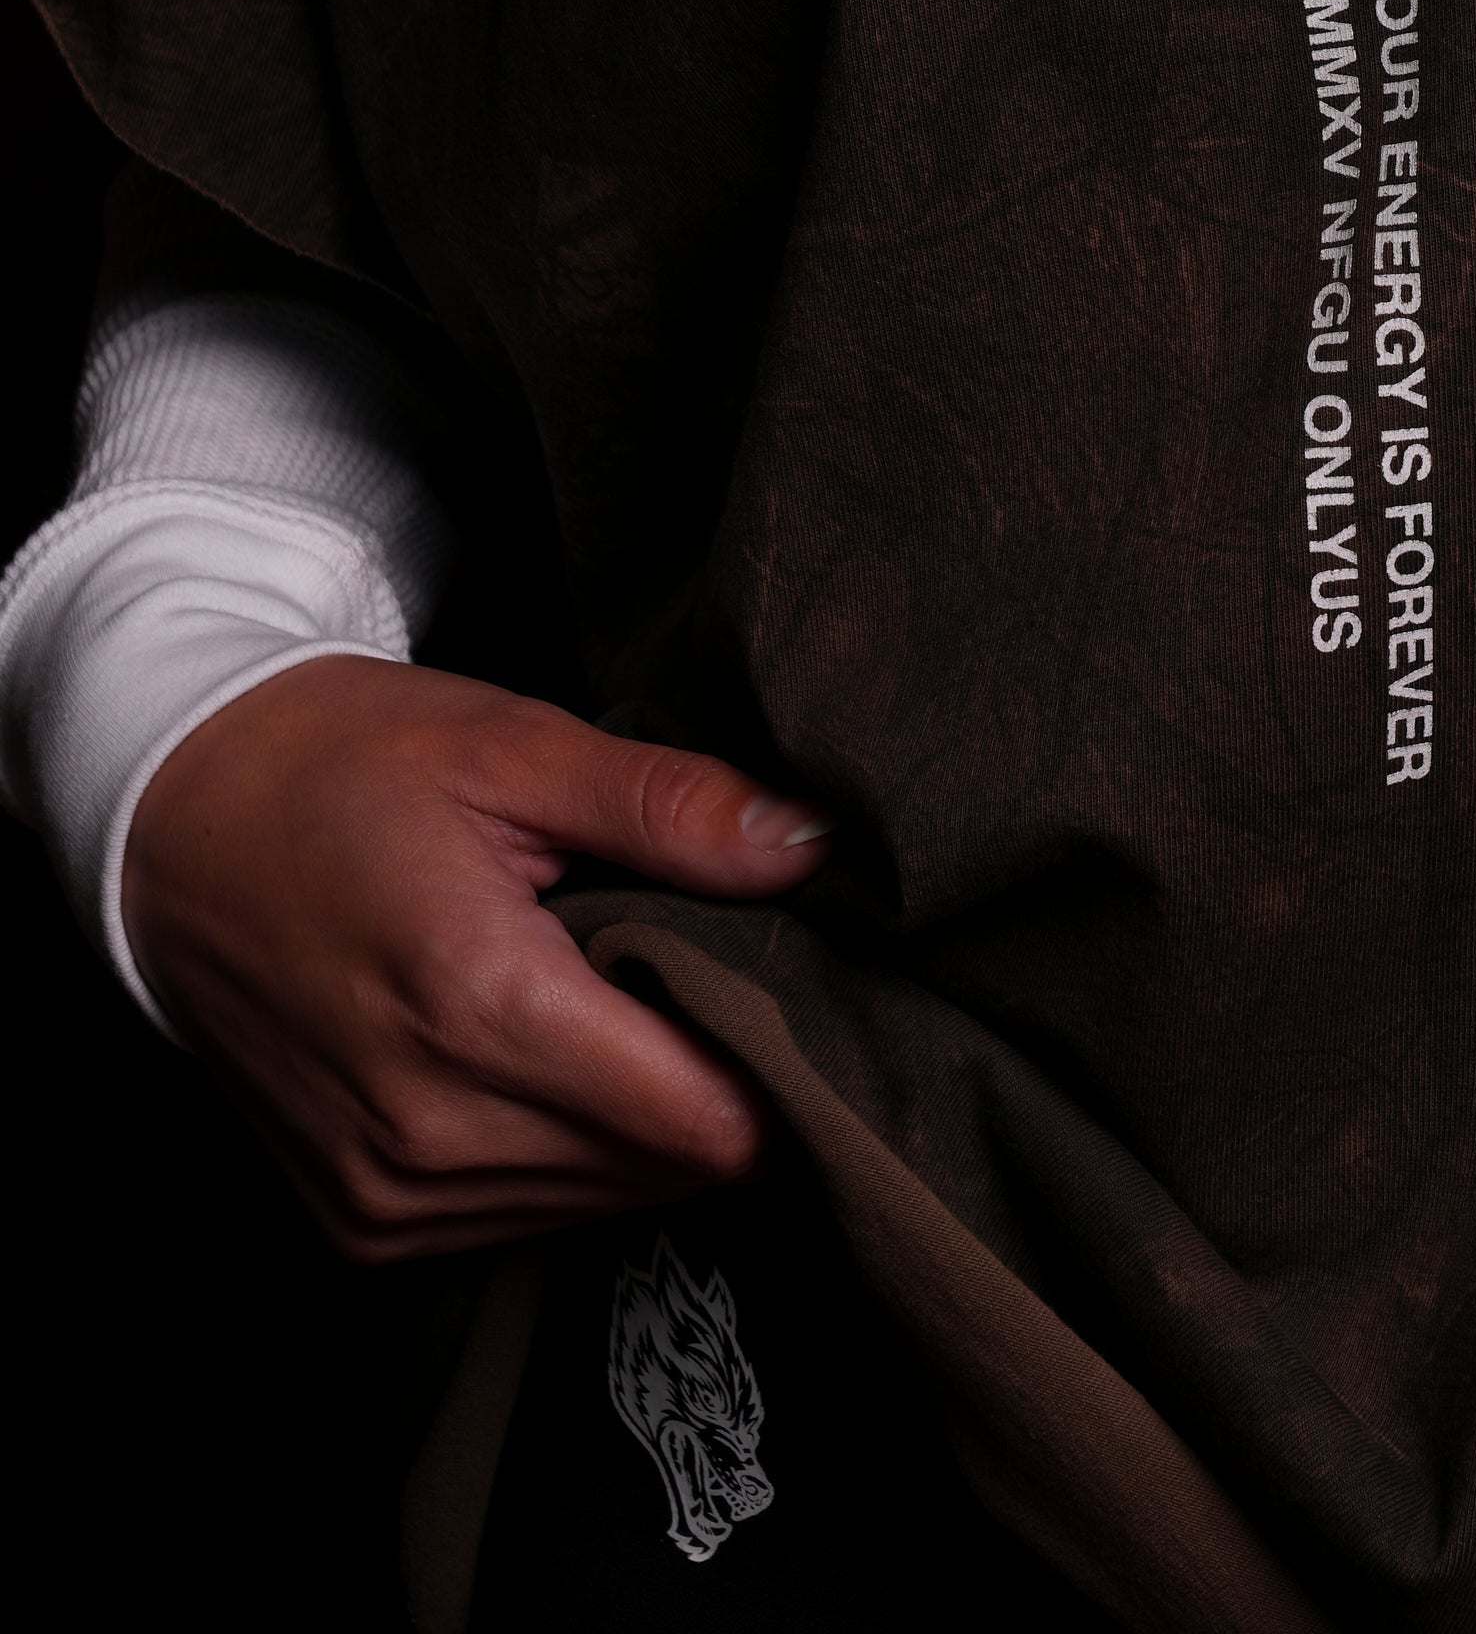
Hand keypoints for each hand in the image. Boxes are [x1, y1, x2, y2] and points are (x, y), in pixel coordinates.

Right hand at [123, 655, 833, 1261]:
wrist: (171, 824)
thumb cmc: (342, 766)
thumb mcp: (513, 744)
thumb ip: (668, 804)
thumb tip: (811, 845)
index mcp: (476, 1004)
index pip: (699, 1121)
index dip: (773, 1064)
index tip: (793, 992)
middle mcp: (426, 1127)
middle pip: (661, 1172)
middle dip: (713, 1084)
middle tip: (710, 974)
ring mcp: (383, 1192)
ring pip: (597, 1206)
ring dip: (637, 1126)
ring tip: (622, 1006)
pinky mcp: (358, 1223)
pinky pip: (518, 1220)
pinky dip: (562, 1155)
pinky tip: (552, 1058)